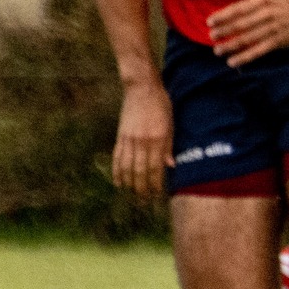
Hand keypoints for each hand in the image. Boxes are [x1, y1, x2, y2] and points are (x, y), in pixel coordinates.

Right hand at [112, 81, 172, 197]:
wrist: (142, 88)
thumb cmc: (161, 104)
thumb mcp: (171, 123)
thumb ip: (170, 145)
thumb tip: (171, 166)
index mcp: (158, 139)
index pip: (155, 168)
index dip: (155, 184)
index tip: (157, 194)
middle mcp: (142, 141)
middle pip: (140, 171)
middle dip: (142, 189)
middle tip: (144, 201)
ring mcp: (129, 139)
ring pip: (127, 167)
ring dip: (129, 184)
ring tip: (132, 195)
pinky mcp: (120, 135)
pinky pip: (117, 157)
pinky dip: (117, 171)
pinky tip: (118, 182)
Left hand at [207, 0, 288, 66]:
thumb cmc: (280, 1)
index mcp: (262, 2)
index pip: (239, 9)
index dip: (223, 16)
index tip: (209, 22)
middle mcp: (267, 15)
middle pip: (242, 25)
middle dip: (225, 31)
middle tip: (212, 36)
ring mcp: (273, 29)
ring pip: (249, 39)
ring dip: (231, 46)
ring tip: (217, 51)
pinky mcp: (277, 42)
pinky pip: (259, 51)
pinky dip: (245, 57)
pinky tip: (232, 61)